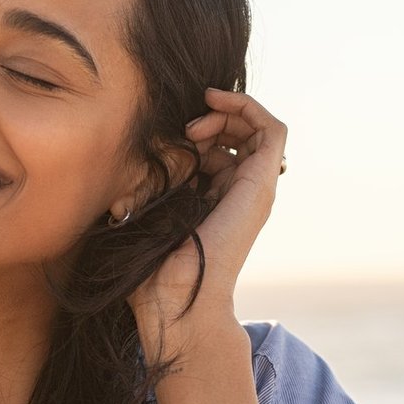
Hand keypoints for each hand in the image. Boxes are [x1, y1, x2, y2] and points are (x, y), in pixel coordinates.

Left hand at [129, 87, 287, 347]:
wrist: (176, 300)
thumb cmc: (154, 270)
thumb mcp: (143, 214)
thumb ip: (144, 190)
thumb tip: (129, 173)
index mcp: (217, 200)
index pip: (220, 150)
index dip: (197, 131)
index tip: (170, 137)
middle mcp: (241, 193)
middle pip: (241, 135)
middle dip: (213, 118)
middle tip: (185, 129)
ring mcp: (255, 188)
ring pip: (258, 128)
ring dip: (228, 112)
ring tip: (196, 123)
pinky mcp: (262, 183)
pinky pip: (273, 130)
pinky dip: (248, 106)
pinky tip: (217, 102)